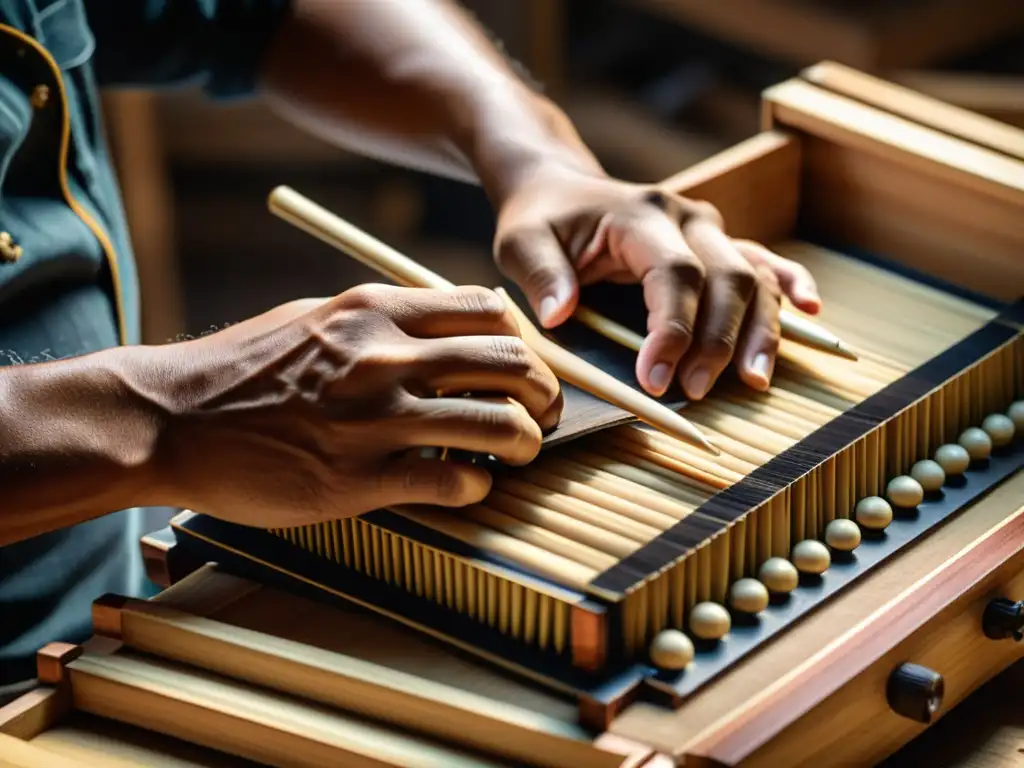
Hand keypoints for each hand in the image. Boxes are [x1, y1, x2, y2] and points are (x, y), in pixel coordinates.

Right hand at [150, 284, 561, 527]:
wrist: (169, 418)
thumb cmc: (240, 368)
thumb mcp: (315, 317)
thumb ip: (381, 320)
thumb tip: (440, 332)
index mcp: (375, 309)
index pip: (487, 309)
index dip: (523, 340)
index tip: (522, 366)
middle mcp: (384, 356)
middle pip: (510, 362)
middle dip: (544, 392)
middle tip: (545, 414)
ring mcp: (374, 418)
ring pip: (497, 424)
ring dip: (525, 442)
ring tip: (520, 453)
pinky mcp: (359, 479)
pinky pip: (453, 482)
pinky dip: (477, 487)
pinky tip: (470, 487)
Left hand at [493, 165, 821, 399]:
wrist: (560, 189)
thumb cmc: (541, 220)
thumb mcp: (522, 242)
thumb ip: (541, 275)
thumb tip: (562, 314)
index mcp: (640, 215)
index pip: (674, 274)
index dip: (674, 329)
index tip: (656, 380)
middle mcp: (686, 217)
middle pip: (726, 278)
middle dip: (718, 341)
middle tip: (696, 392)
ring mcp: (708, 229)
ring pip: (754, 276)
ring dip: (761, 330)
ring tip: (755, 380)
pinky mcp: (716, 244)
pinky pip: (764, 262)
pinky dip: (790, 285)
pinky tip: (811, 310)